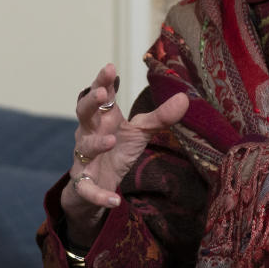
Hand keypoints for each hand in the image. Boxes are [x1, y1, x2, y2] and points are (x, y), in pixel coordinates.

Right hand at [61, 63, 188, 246]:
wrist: (97, 187)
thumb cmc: (117, 150)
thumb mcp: (140, 132)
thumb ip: (160, 116)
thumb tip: (185, 97)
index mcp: (103, 118)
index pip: (101, 95)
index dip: (102, 81)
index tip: (110, 67)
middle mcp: (89, 134)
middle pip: (83, 113)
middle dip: (90, 102)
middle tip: (103, 93)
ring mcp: (84, 159)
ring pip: (84, 148)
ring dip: (96, 143)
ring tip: (111, 140)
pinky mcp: (84, 185)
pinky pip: (87, 190)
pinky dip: (99, 195)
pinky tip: (115, 200)